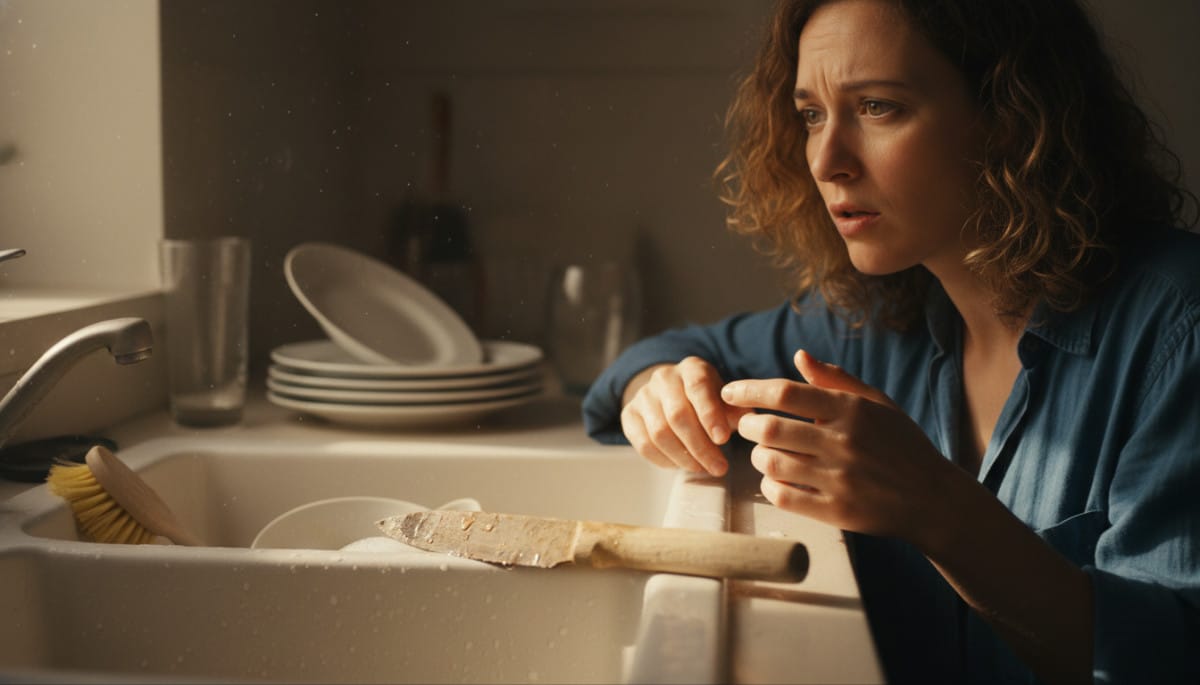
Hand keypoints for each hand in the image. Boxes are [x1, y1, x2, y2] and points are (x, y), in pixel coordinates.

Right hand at [620, 357, 751, 475]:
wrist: (670, 393)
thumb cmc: (705, 399)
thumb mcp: (724, 398)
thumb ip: (737, 410)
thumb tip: (751, 421)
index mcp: (691, 368)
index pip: (699, 388)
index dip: (710, 415)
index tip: (723, 440)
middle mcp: (664, 377)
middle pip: (678, 415)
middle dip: (700, 447)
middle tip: (718, 467)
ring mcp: (643, 395)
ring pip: (659, 432)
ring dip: (683, 457)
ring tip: (702, 468)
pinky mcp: (629, 414)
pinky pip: (643, 443)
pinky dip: (663, 460)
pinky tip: (681, 466)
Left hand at [721, 349, 958, 544]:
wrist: (933, 499)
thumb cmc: (901, 445)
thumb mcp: (877, 404)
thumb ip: (836, 380)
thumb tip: (799, 356)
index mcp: (851, 410)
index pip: (785, 393)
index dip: (749, 390)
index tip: (729, 392)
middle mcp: (843, 442)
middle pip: (769, 428)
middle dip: (747, 425)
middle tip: (746, 426)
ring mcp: (839, 479)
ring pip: (771, 463)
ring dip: (757, 456)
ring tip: (762, 452)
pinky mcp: (836, 511)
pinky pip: (782, 496)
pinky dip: (769, 485)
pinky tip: (775, 479)